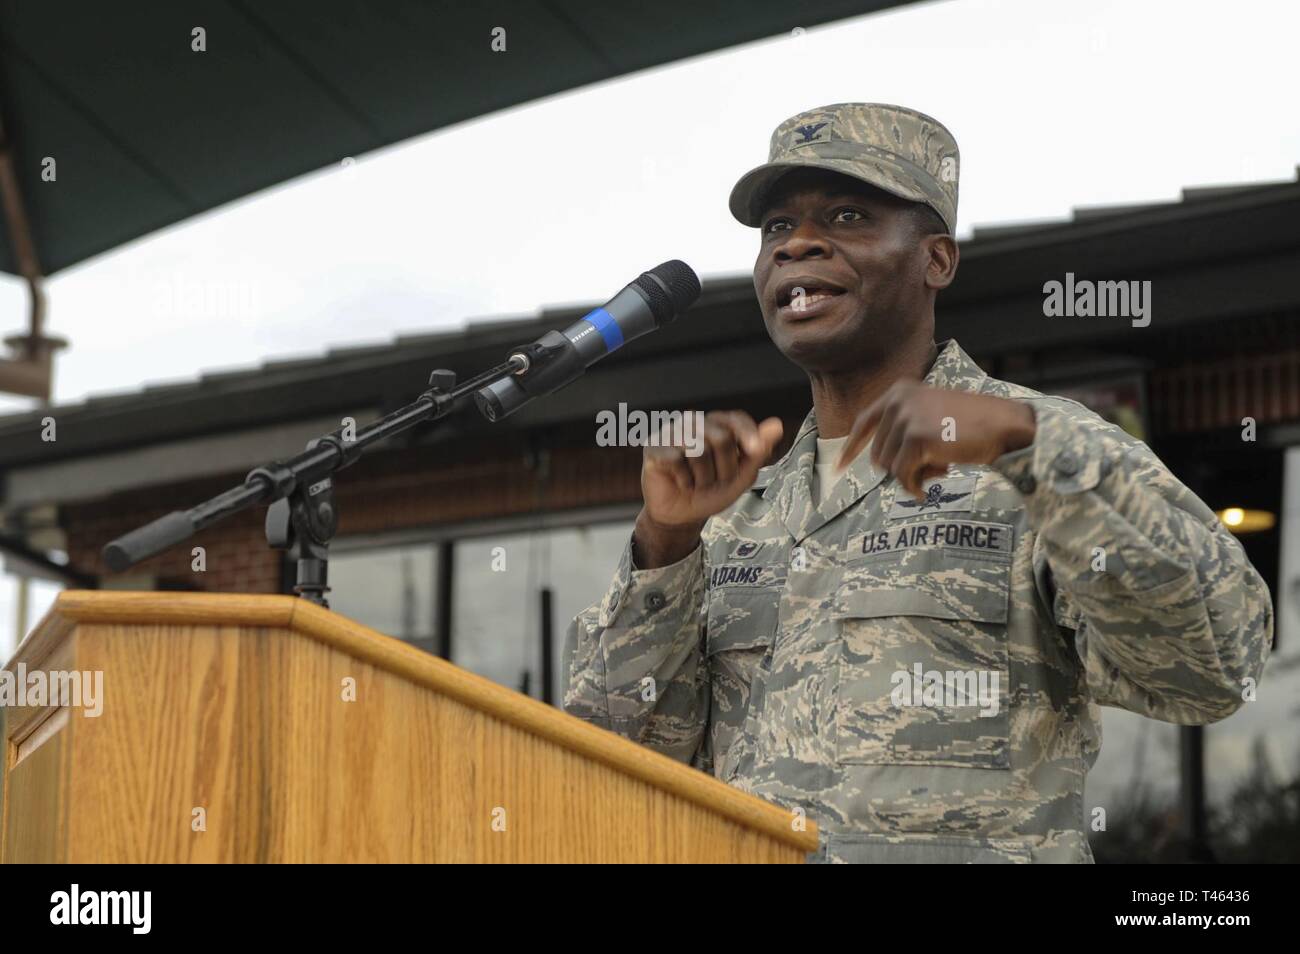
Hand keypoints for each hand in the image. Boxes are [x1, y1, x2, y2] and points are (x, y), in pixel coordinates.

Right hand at [635, 411, 782, 567]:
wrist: (682, 516)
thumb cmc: (709, 492)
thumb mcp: (740, 477)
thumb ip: (757, 452)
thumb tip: (776, 425)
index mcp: (717, 426)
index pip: (735, 419)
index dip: (747, 433)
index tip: (756, 450)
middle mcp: (694, 424)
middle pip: (720, 437)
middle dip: (724, 468)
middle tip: (715, 481)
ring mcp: (672, 433)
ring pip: (697, 448)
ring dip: (703, 476)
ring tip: (697, 482)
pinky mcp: (653, 447)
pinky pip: (675, 459)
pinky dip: (683, 479)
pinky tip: (681, 482)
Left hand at [836, 381, 1035, 497]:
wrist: (1004, 424)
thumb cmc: (974, 425)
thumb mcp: (932, 413)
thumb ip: (905, 427)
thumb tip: (880, 462)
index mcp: (899, 391)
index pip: (864, 422)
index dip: (851, 448)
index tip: (838, 467)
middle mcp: (897, 401)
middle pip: (878, 454)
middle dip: (903, 467)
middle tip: (935, 464)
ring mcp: (905, 418)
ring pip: (890, 467)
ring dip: (914, 475)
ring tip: (942, 464)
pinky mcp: (915, 438)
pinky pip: (902, 476)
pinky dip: (916, 485)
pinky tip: (939, 478)